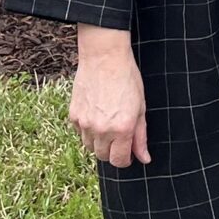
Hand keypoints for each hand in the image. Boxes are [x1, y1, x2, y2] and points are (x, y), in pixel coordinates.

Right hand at [68, 23, 149, 166]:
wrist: (104, 57)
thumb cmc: (127, 78)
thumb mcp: (140, 108)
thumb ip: (141, 136)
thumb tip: (144, 158)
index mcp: (122, 129)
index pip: (119, 161)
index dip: (125, 159)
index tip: (128, 153)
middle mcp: (102, 130)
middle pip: (103, 156)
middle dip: (112, 151)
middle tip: (119, 136)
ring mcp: (85, 123)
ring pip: (90, 147)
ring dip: (99, 142)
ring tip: (107, 123)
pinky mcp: (74, 115)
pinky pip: (80, 133)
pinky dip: (88, 130)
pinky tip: (96, 114)